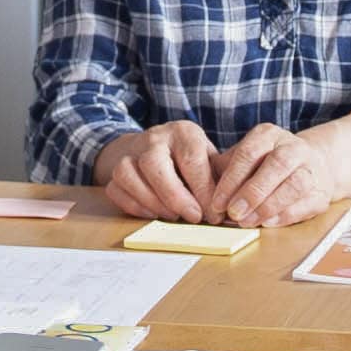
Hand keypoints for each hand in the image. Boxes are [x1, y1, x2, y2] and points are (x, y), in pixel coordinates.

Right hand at [94, 122, 220, 220]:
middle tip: (193, 217)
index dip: (204, 190)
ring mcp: (131, 152)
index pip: (192, 160)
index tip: (214, 214)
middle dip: (175, 196)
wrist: (156, 145)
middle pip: (154, 164)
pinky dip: (133, 205)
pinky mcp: (115, 168)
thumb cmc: (191, 158)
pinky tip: (153, 213)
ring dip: (151, 201)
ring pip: (128, 174)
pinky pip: (115, 188)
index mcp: (183, 133)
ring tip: (172, 215)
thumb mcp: (210, 158)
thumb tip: (234, 206)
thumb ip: (221, 178)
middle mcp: (154, 138)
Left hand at [202, 121, 350, 229]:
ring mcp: (311, 168)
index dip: (231, 180)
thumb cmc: (265, 164)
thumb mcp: (243, 159)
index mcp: (268, 135)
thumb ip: (223, 171)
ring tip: (248, 221)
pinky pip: (307, 203)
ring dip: (269, 205)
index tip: (216, 202)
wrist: (310, 164)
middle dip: (252, 192)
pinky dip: (286, 215)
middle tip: (233, 213)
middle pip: (276, 165)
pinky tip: (267, 223)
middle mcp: (293, 147)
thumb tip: (201, 193)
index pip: (249, 153)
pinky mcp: (321, 191)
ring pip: (295, 184)